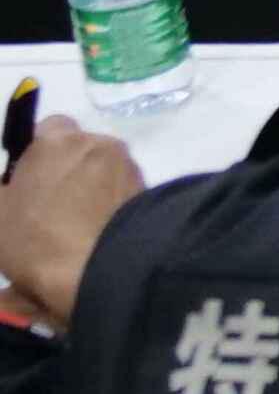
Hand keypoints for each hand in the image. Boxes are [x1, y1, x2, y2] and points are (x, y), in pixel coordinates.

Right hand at [0, 117, 146, 327]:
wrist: (103, 266)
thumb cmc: (37, 236)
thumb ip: (5, 189)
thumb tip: (12, 185)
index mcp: (58, 140)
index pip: (51, 127)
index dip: (40, 152)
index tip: (32, 179)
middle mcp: (100, 144)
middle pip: (82, 152)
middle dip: (69, 171)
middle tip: (52, 206)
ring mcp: (129, 167)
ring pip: (105, 172)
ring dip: (93, 189)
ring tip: (78, 226)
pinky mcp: (149, 193)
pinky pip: (123, 193)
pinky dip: (112, 206)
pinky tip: (100, 232)